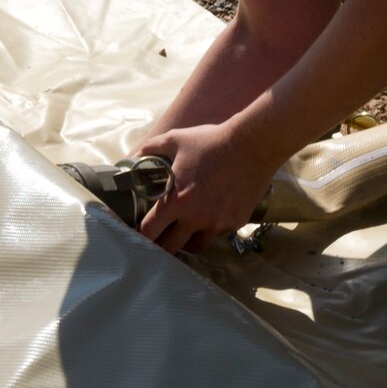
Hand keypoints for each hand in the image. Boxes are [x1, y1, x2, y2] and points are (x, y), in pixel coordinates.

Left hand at [136, 121, 273, 254]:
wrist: (252, 145)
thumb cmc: (211, 141)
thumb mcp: (176, 139)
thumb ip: (151, 148)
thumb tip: (134, 155)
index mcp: (175, 202)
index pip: (148, 232)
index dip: (141, 233)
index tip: (141, 230)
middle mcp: (194, 219)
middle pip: (169, 248)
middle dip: (162, 244)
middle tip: (161, 236)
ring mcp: (217, 224)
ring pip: (196, 246)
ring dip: (188, 240)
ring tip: (186, 229)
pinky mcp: (235, 223)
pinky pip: (218, 233)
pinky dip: (212, 228)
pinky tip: (212, 213)